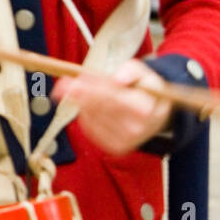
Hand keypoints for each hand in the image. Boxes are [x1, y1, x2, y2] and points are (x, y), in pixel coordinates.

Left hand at [53, 59, 174, 157]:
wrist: (156, 117)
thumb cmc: (147, 92)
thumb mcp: (145, 73)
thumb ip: (132, 70)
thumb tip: (117, 79)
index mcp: (145, 110)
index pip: (113, 98)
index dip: (92, 90)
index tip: (74, 82)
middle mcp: (136, 129)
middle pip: (99, 109)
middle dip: (80, 95)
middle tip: (63, 85)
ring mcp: (125, 141)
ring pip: (93, 118)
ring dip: (82, 103)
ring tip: (81, 91)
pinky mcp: (115, 148)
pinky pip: (91, 129)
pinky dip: (86, 116)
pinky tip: (89, 107)